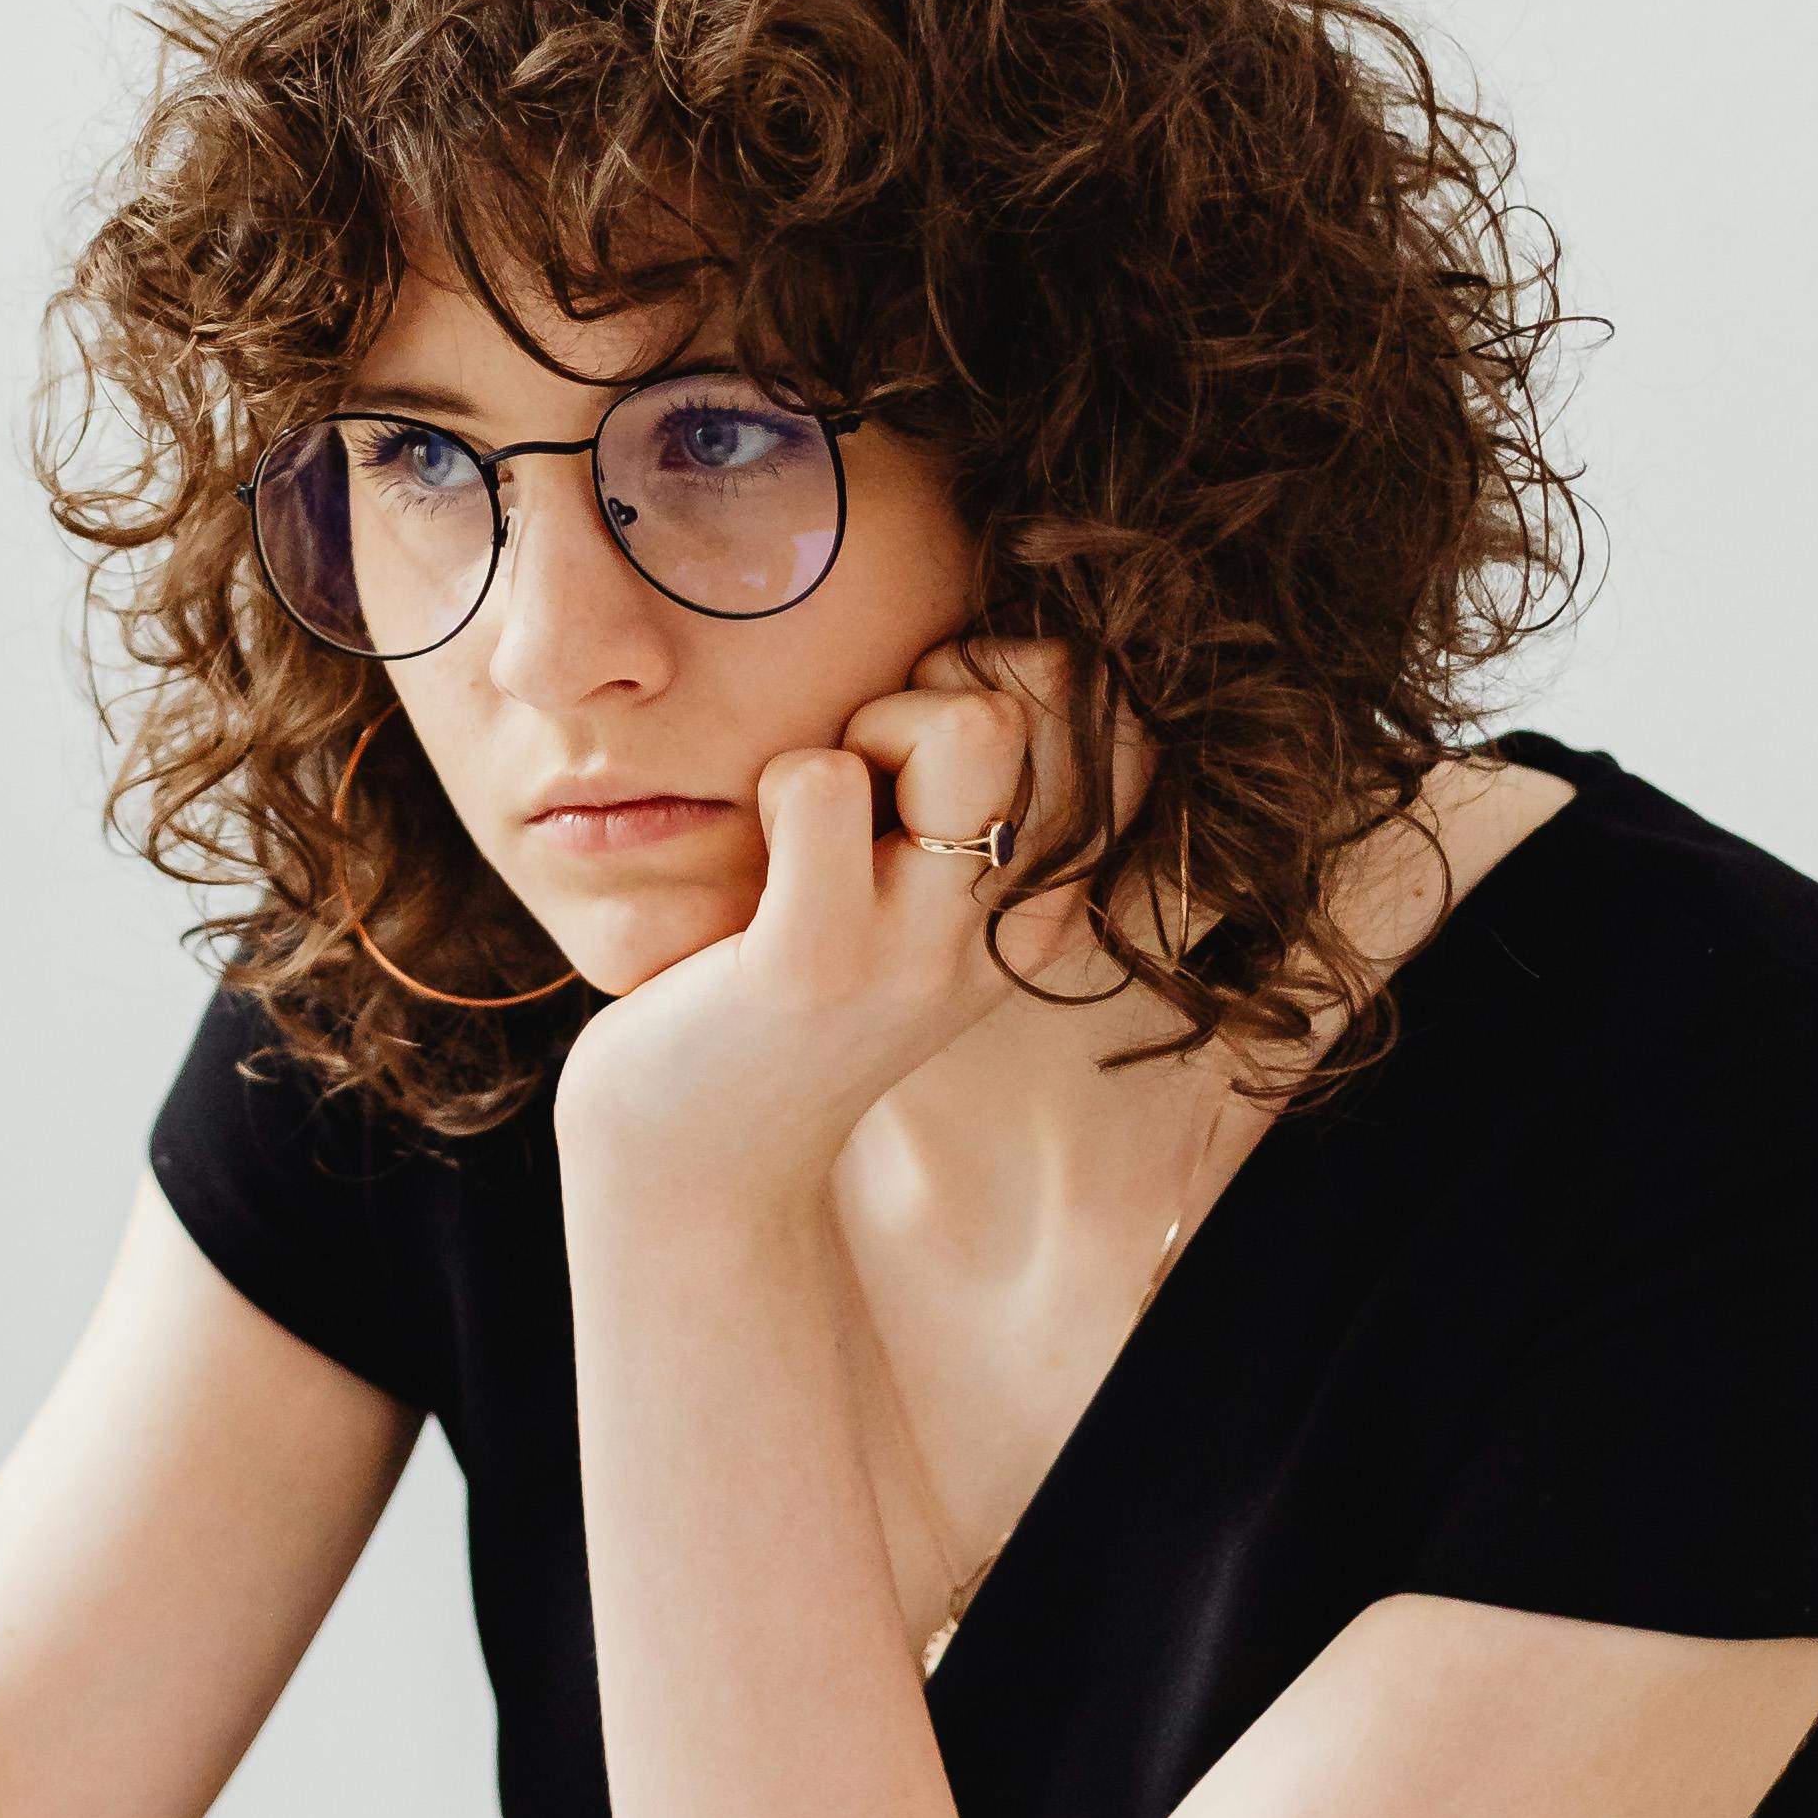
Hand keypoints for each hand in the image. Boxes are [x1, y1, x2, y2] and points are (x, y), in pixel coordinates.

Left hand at [552, 644, 1086, 1226]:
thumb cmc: (786, 994)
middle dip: (935, 690)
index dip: (1018, 689)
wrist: (695, 1163)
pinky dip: (779, 780)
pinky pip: (824, 782)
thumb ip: (964, 807)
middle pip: (1044, 707)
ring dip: (866, 732)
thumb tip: (984, 654)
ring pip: (967, 730)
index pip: (1122, 733)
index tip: (929, 747)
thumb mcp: (909, 906)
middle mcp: (1004, 934)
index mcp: (1041, 911)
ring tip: (814, 810)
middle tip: (861, 770)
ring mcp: (916, 953)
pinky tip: (758, 851)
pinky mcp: (812, 962)